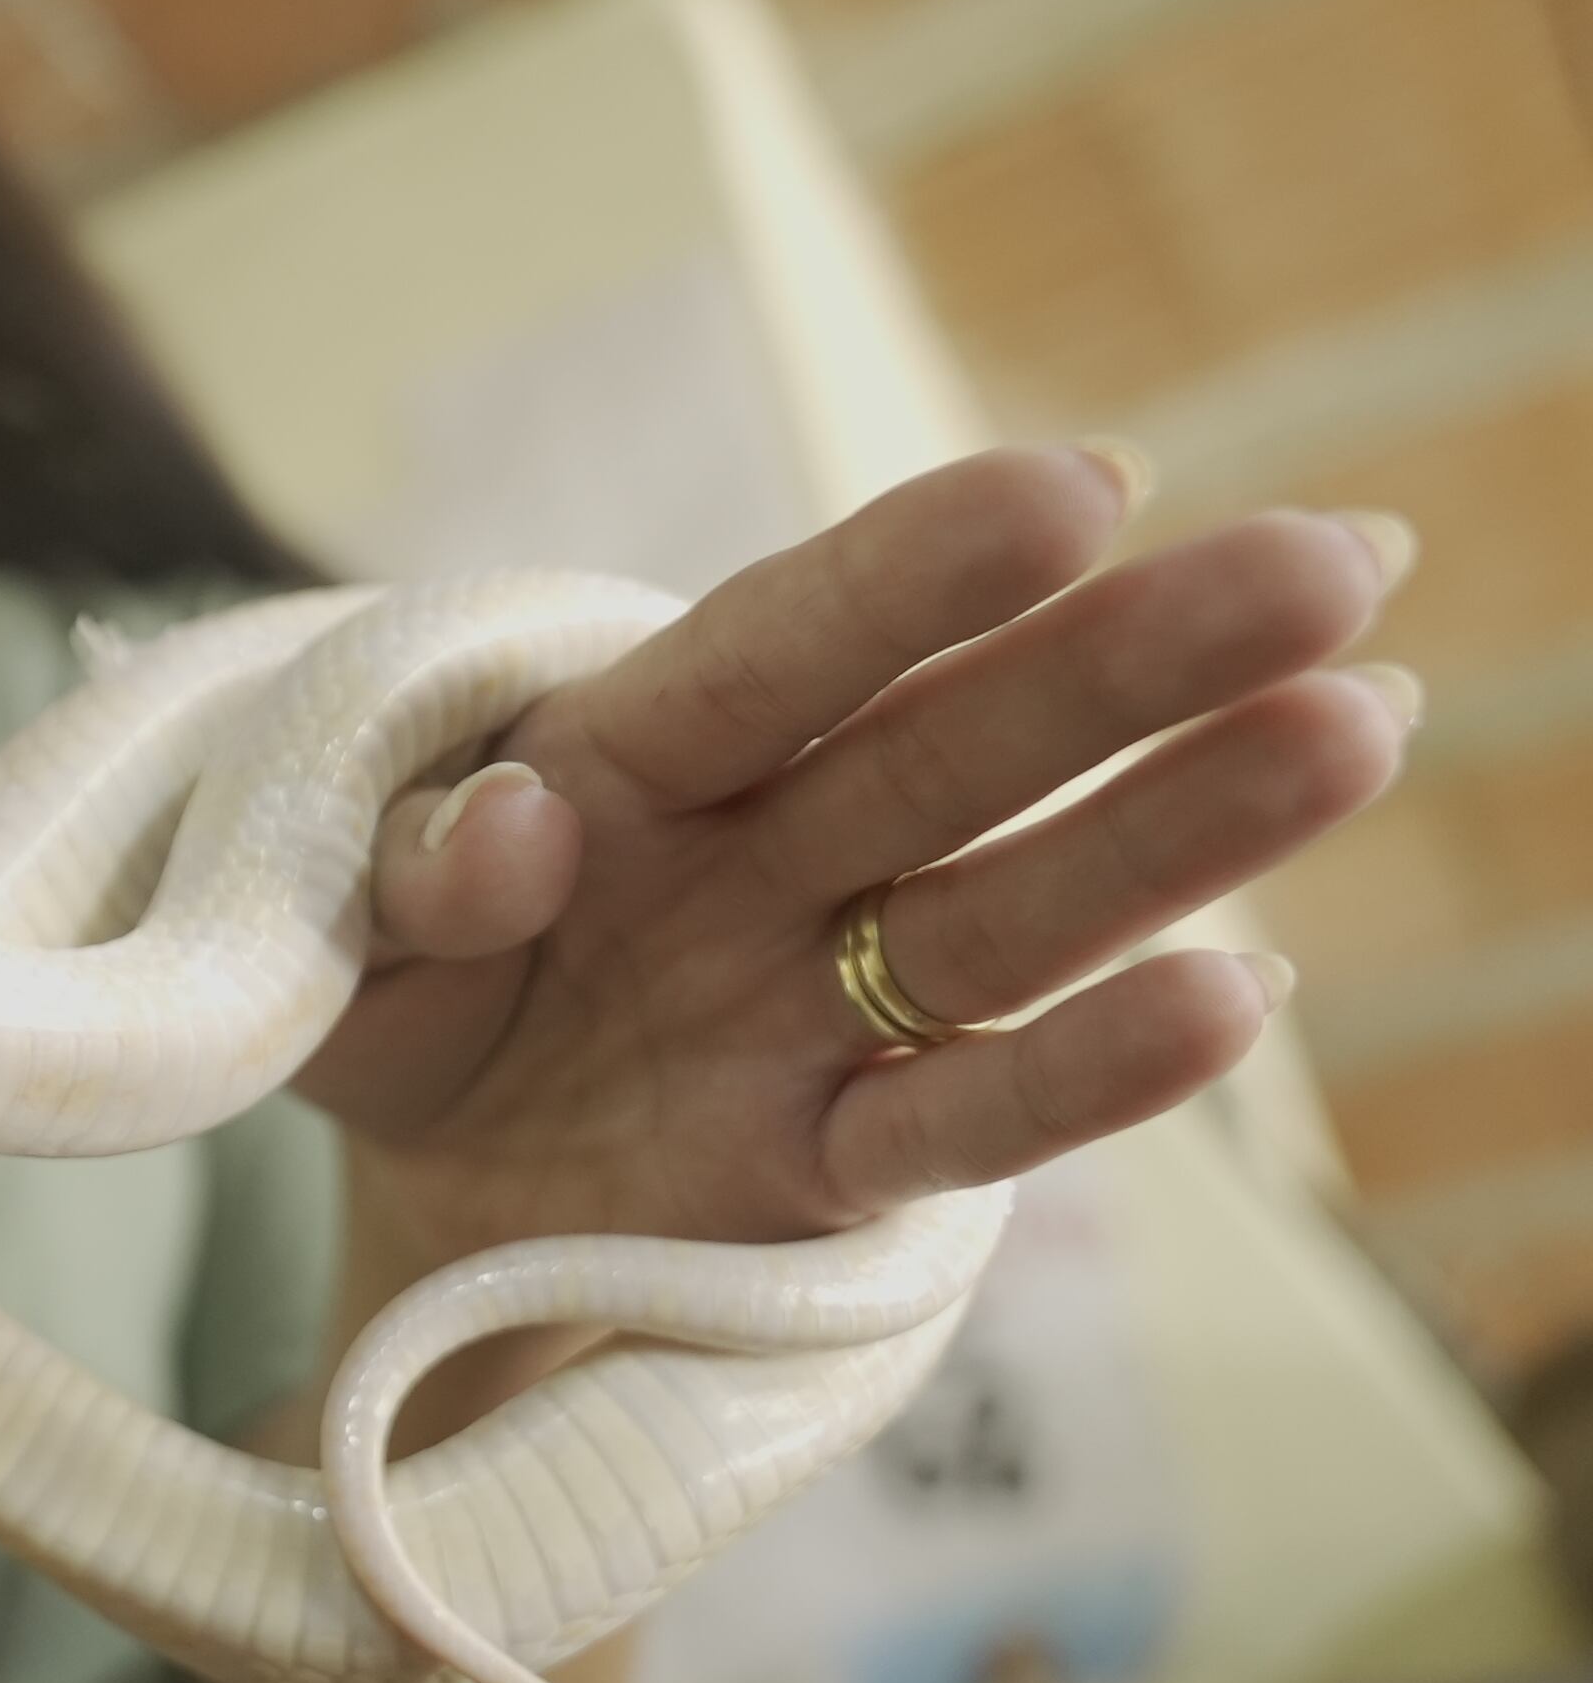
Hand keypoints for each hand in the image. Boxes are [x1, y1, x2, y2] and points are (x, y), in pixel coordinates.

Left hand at [299, 444, 1412, 1262]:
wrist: (420, 1197)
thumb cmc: (382, 1001)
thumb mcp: (324, 933)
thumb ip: (396, 869)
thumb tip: (510, 828)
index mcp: (624, 753)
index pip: (781, 648)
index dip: (921, 572)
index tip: (1079, 485)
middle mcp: (763, 861)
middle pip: (958, 748)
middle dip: (1134, 660)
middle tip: (1332, 559)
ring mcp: (819, 1008)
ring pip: (1015, 910)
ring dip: (1182, 830)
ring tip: (1358, 725)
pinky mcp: (833, 1170)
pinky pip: (958, 1118)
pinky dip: (1082, 1075)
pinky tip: (1235, 995)